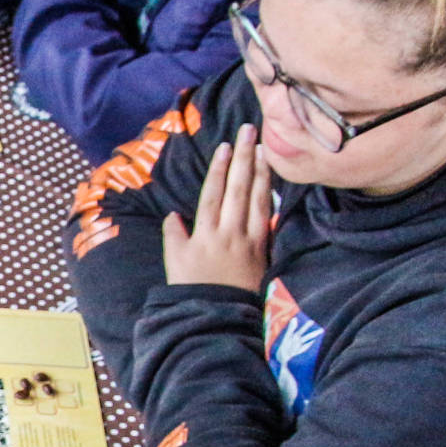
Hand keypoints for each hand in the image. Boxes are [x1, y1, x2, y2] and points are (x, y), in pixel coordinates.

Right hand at [162, 122, 271, 289]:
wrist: (217, 314)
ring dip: (260, 171)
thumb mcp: (174, 261)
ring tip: (263, 148)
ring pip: (256, 198)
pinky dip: (269, 196)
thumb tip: (174, 215)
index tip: (225, 146)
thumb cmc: (191, 288)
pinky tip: (272, 181)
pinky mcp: (263, 249)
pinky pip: (267, 216)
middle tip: (249, 132)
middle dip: (243, 157)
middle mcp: (228, 231)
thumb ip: (174, 235)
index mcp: (204, 233)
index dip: (218, 168)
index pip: (213, 192)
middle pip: (237, 187)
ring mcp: (249, 239)